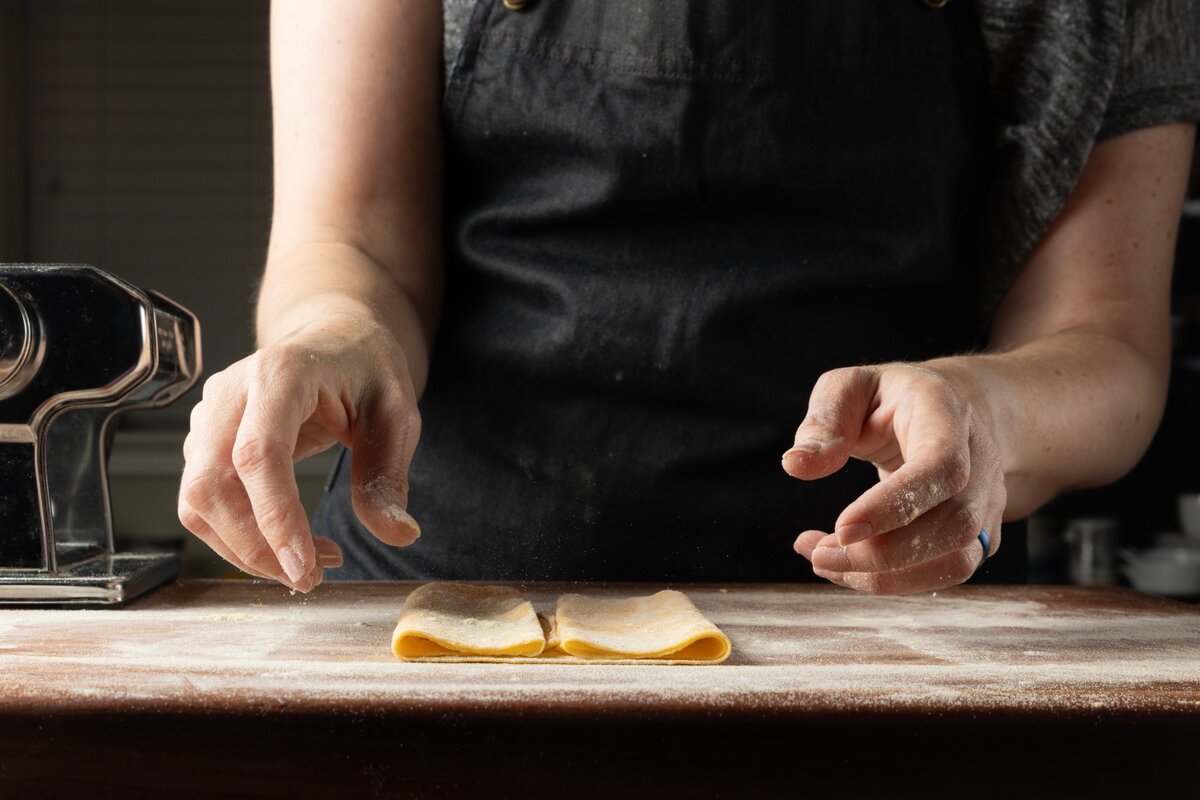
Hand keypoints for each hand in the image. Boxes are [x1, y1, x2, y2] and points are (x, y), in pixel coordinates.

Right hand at [178, 312, 421, 591]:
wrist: (333, 337)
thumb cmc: (364, 367)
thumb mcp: (396, 414)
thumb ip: (389, 474)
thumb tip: (398, 532)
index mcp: (281, 374)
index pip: (258, 454)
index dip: (273, 516)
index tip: (302, 567)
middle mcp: (231, 392)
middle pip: (212, 485)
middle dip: (256, 547)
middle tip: (310, 577)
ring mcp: (209, 415)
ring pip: (197, 500)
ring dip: (244, 549)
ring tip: (305, 563)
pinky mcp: (203, 440)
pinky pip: (202, 500)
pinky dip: (236, 536)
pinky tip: (283, 544)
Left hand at [782, 363, 1004, 594]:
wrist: (952, 408)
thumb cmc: (892, 398)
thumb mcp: (850, 387)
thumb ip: (825, 421)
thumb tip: (796, 464)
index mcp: (948, 415)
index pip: (940, 466)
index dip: (895, 505)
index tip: (842, 529)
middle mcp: (981, 462)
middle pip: (953, 524)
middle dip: (882, 554)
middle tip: (819, 556)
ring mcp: (987, 503)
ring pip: (957, 560)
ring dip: (887, 577)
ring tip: (825, 562)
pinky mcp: (979, 535)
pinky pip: (946, 572)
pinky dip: (894, 581)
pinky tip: (848, 567)